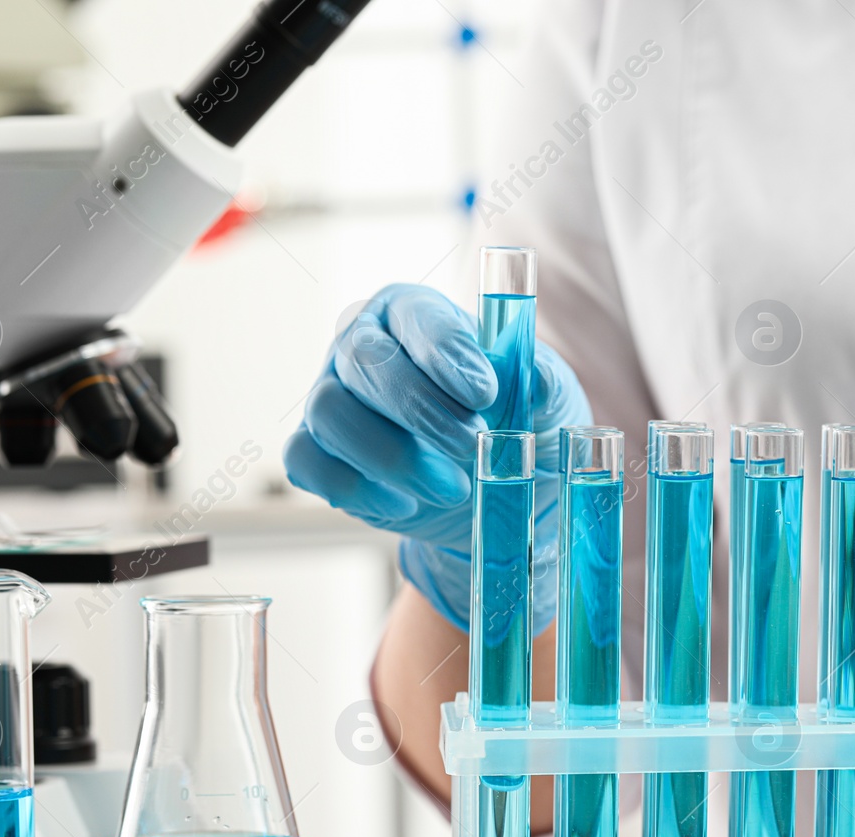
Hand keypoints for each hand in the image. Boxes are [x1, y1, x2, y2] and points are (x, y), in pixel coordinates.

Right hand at [283, 283, 589, 632]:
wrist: (498, 487)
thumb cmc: (518, 422)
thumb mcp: (547, 400)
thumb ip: (543, 383)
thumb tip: (534, 380)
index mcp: (415, 313)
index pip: (414, 314)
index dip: (445, 352)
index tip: (484, 394)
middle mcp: (363, 346)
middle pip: (363, 360)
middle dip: (419, 408)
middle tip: (471, 446)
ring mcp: (332, 397)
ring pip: (329, 413)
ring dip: (391, 457)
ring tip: (452, 488)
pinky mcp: (317, 451)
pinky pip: (306, 463)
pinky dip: (355, 488)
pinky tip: (405, 505)